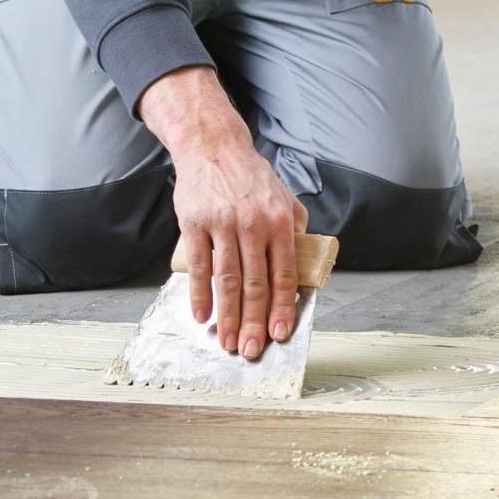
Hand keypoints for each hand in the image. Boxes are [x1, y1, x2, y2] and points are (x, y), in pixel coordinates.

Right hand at [139, 66, 306, 360]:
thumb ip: (296, 230)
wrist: (214, 148)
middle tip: (251, 349)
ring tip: (228, 342)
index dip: (283, 307)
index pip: (285, 274)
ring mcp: (222, 224)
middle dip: (253, 322)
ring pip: (226, 280)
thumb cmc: (252, 178)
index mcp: (281, 222)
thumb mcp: (286, 198)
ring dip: (227, 316)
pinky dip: (200, 295)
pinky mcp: (195, 224)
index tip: (280, 333)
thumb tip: (303, 267)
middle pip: (254, 284)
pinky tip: (202, 316)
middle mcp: (253, 224)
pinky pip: (199, 267)